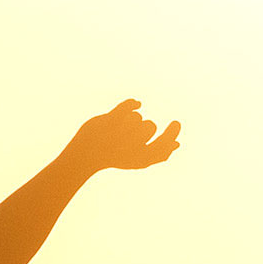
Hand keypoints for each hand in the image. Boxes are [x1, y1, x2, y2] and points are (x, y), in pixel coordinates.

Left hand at [60, 100, 181, 178]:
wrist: (85, 157)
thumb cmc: (115, 158)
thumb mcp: (139, 160)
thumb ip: (160, 154)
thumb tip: (177, 144)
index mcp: (141, 159)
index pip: (165, 144)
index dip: (172, 133)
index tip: (175, 122)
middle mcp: (133, 147)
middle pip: (149, 126)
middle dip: (141, 127)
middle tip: (129, 135)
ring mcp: (122, 134)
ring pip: (136, 117)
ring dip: (129, 120)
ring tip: (117, 130)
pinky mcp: (110, 121)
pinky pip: (128, 106)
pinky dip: (131, 103)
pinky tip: (135, 105)